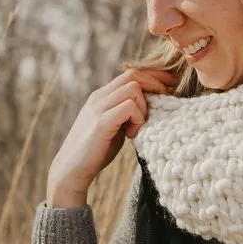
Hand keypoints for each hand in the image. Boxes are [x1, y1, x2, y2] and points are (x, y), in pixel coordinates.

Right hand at [45, 65, 175, 207]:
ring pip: (133, 88)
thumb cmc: (96, 151)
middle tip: (166, 98)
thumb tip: (150, 106)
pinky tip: (132, 134)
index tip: (171, 84)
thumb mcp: (114, 125)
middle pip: (133, 74)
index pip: (131, 73)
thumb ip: (126, 113)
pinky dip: (137, 118)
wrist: (71, 170)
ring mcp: (99, 108)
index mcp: (102, 96)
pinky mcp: (101, 122)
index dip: (154, 76)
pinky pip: (129, 107)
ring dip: (144, 106)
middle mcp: (99, 97)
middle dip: (156, 83)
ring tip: (138, 126)